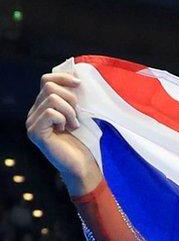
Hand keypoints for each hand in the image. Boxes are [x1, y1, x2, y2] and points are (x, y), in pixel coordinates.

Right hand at [25, 72, 101, 195]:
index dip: (63, 77)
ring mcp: (32, 123)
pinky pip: (51, 113)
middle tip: (77, 115)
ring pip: (52, 99)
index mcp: (42, 107)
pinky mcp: (35, 133)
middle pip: (49, 86)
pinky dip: (64, 119)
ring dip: (70, 111)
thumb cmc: (84, 141)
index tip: (79, 84)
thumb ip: (73, 98)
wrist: (83, 165)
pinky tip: (67, 130)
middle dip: (70, 98)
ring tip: (74, 125)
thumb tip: (76, 75)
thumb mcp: (80, 114)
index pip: (46, 80)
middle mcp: (33, 113)